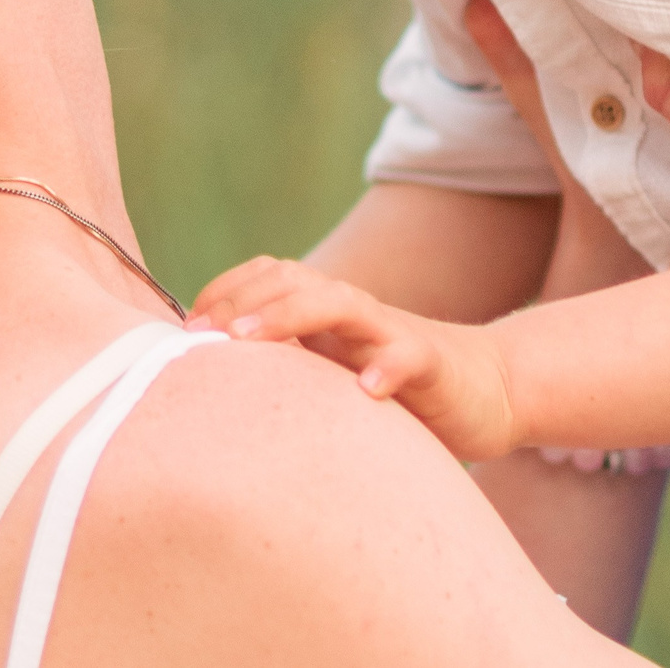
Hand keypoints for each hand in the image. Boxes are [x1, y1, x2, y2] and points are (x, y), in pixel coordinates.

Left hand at [189, 255, 522, 460]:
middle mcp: (353, 312)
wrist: (488, 388)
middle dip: (240, 301)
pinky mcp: (432, 366)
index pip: (268, 278)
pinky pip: (407, 358)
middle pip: (292, 281)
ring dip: (290, 316)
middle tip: (198, 336)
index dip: (223, 294)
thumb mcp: (332, 376)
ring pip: (340, 303)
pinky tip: (364, 391)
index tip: (181, 330)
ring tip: (248, 341)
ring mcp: (391, 334)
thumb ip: (287, 368)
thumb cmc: (394, 388)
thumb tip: (207, 385)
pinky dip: (385, 368)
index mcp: (325, 311)